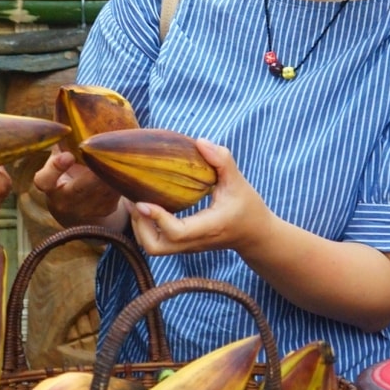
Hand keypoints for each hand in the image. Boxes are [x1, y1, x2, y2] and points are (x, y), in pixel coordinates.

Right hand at [35, 148, 123, 226]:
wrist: (75, 210)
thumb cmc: (65, 173)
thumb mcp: (58, 159)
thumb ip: (62, 141)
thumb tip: (67, 103)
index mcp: (50, 185)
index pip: (45, 180)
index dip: (55, 168)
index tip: (68, 155)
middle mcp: (65, 201)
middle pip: (81, 189)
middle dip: (96, 172)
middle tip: (107, 154)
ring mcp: (86, 209)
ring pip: (103, 191)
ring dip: (113, 173)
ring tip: (123, 154)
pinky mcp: (106, 210)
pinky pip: (116, 194)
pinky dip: (123, 178)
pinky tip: (129, 165)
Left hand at [130, 140, 273, 256]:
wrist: (254, 235)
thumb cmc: (248, 207)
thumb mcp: (239, 182)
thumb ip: (222, 161)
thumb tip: (200, 142)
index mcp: (208, 227)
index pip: (176, 232)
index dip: (156, 218)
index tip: (143, 200)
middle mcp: (194, 241)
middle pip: (155, 247)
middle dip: (139, 225)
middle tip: (135, 200)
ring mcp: (187, 246)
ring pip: (152, 247)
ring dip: (139, 226)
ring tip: (136, 201)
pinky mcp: (183, 245)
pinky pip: (156, 242)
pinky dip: (145, 227)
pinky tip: (145, 205)